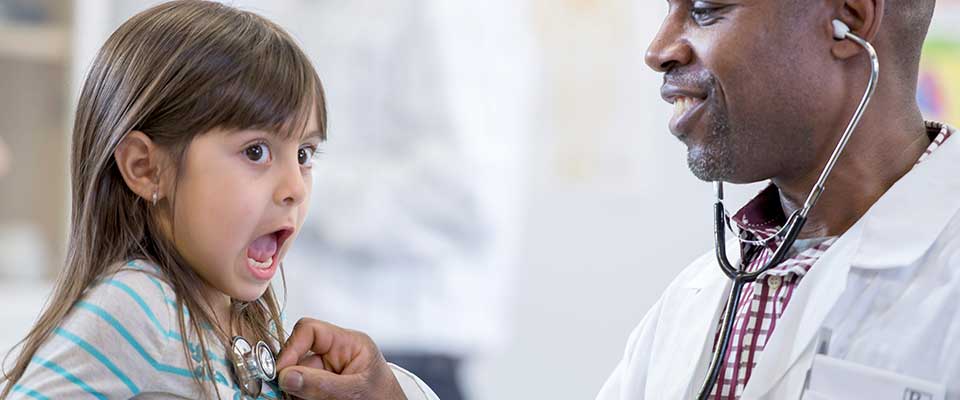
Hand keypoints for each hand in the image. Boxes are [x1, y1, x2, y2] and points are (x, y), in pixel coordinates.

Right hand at [276, 318, 406, 399]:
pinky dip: (298, 397)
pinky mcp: (322, 390)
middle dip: (291, 376)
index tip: (281, 371)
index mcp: (349, 343)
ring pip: (296, 378)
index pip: (310, 330)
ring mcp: (327, 373)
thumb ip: (322, 384)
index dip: (292, 347)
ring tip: (311, 399)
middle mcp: (335, 355)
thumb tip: (287, 376)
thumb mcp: (356, 391)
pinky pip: (301, 391)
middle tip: (285, 393)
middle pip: (299, 357)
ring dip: (294, 391)